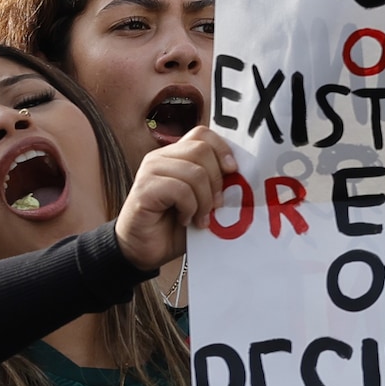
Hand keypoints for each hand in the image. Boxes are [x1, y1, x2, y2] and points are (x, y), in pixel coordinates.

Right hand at [114, 126, 237, 271]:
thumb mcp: (202, 200)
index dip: (222, 150)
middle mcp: (160, 158)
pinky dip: (189, 208)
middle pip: (202, 150)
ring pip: (194, 172)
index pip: (203, 134)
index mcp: (176, 155)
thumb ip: (216, 184)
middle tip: (215, 205)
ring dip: (204, 200)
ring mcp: (150, 171)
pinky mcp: (144, 189)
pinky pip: (180, 190)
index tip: (233, 172)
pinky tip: (185, 220)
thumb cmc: (174, 225)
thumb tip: (240, 175)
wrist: (144, 251)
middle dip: (216, 181)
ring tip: (200, 217)